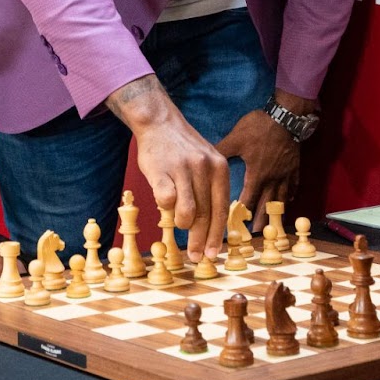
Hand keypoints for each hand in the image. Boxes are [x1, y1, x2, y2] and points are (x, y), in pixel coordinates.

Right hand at [107, 75, 228, 260]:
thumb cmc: (183, 149)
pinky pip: (165, 200)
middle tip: (195, 257)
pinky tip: (165, 205)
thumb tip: (211, 227)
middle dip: (200, 240)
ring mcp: (182, 169)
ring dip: (183, 225)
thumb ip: (210, 189)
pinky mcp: (161, 170)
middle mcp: (204, 168)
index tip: (212, 253)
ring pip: (187, 212)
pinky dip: (165, 208)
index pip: (220, 209)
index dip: (216, 235)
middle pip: (205, 215)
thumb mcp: (207, 162)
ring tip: (178, 224)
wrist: (159, 123)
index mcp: (219, 168)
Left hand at [216, 107, 299, 228]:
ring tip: (272, 225)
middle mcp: (272, 179)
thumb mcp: (236, 137)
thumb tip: (204, 161)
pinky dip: (290, 195)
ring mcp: (285, 174)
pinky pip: (293, 186)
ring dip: (275, 212)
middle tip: (255, 235)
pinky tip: (288, 201)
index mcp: (256, 174)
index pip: (248, 200)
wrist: (285, 116)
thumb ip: (221, 151)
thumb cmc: (259, 127)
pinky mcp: (294, 167)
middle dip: (259, 220)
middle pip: (265, 204)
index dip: (242, 214)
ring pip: (280, 198)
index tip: (237, 227)